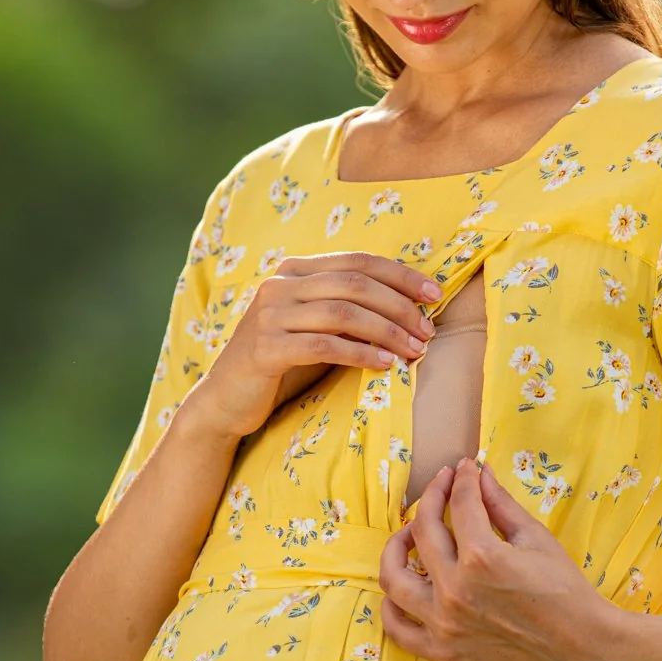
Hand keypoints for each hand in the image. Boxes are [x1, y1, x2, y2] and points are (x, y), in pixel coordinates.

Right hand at [194, 250, 440, 439]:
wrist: (226, 399)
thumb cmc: (282, 363)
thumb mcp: (315, 328)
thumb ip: (348, 310)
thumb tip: (409, 309)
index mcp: (294, 270)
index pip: (358, 261)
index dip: (400, 275)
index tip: (435, 294)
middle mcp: (280, 285)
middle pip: (355, 284)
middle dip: (399, 306)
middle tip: (427, 331)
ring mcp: (269, 315)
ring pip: (343, 313)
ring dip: (387, 331)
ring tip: (414, 350)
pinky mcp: (265, 348)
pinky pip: (324, 345)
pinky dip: (360, 354)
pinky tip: (385, 365)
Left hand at [378, 456, 608, 660]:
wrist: (580, 649)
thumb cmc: (565, 591)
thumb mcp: (536, 539)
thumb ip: (501, 504)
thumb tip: (479, 474)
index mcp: (482, 557)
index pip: (460, 504)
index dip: (462, 479)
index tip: (464, 469)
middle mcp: (455, 590)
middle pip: (423, 531)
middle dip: (432, 497)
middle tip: (442, 486)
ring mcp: (444, 624)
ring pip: (395, 577)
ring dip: (396, 547)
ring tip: (410, 535)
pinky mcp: (443, 651)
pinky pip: (398, 629)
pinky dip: (391, 605)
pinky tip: (404, 585)